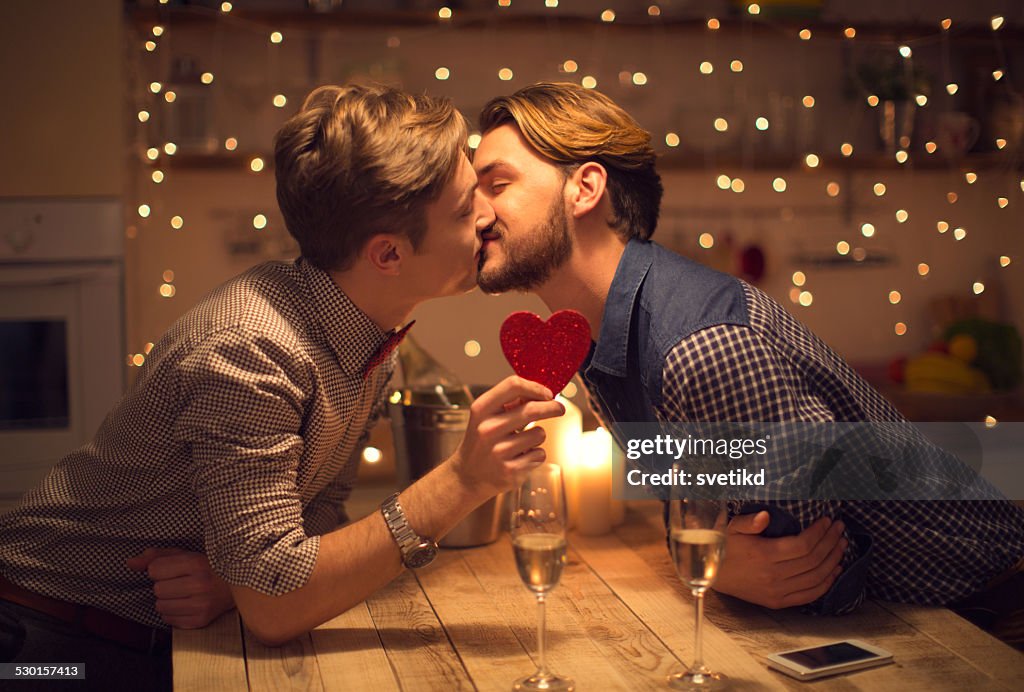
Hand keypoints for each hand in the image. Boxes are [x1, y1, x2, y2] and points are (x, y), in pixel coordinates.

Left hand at [127, 548, 234, 628]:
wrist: (240, 586)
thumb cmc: (208, 567)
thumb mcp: (186, 555)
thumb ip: (156, 556)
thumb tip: (130, 563)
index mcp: (196, 563)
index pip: (155, 569)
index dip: (160, 569)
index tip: (174, 569)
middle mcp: (200, 585)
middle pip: (157, 589)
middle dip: (164, 585)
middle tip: (180, 582)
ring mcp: (201, 605)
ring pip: (160, 607)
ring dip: (167, 601)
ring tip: (182, 594)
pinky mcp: (201, 621)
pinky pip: (169, 620)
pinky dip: (173, 613)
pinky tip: (186, 604)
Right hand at [450, 375, 564, 494]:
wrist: (468, 476)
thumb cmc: (482, 441)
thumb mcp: (486, 417)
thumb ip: (510, 402)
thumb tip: (541, 392)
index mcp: (481, 410)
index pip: (513, 385)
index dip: (535, 387)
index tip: (548, 393)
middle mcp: (487, 429)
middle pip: (531, 409)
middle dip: (552, 407)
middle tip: (559, 408)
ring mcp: (498, 451)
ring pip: (539, 434)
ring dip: (538, 436)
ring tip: (523, 443)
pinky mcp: (510, 470)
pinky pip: (539, 454)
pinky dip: (536, 455)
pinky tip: (521, 458)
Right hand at [712, 512, 846, 608]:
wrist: (712, 574)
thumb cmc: (724, 546)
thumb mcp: (732, 528)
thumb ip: (749, 522)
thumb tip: (765, 516)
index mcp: (764, 554)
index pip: (802, 545)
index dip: (819, 532)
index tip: (828, 520)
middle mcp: (773, 575)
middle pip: (813, 560)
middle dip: (831, 542)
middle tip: (840, 528)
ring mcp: (777, 591)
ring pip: (816, 577)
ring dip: (833, 560)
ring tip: (842, 545)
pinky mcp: (778, 602)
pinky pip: (809, 595)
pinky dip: (826, 583)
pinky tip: (835, 569)